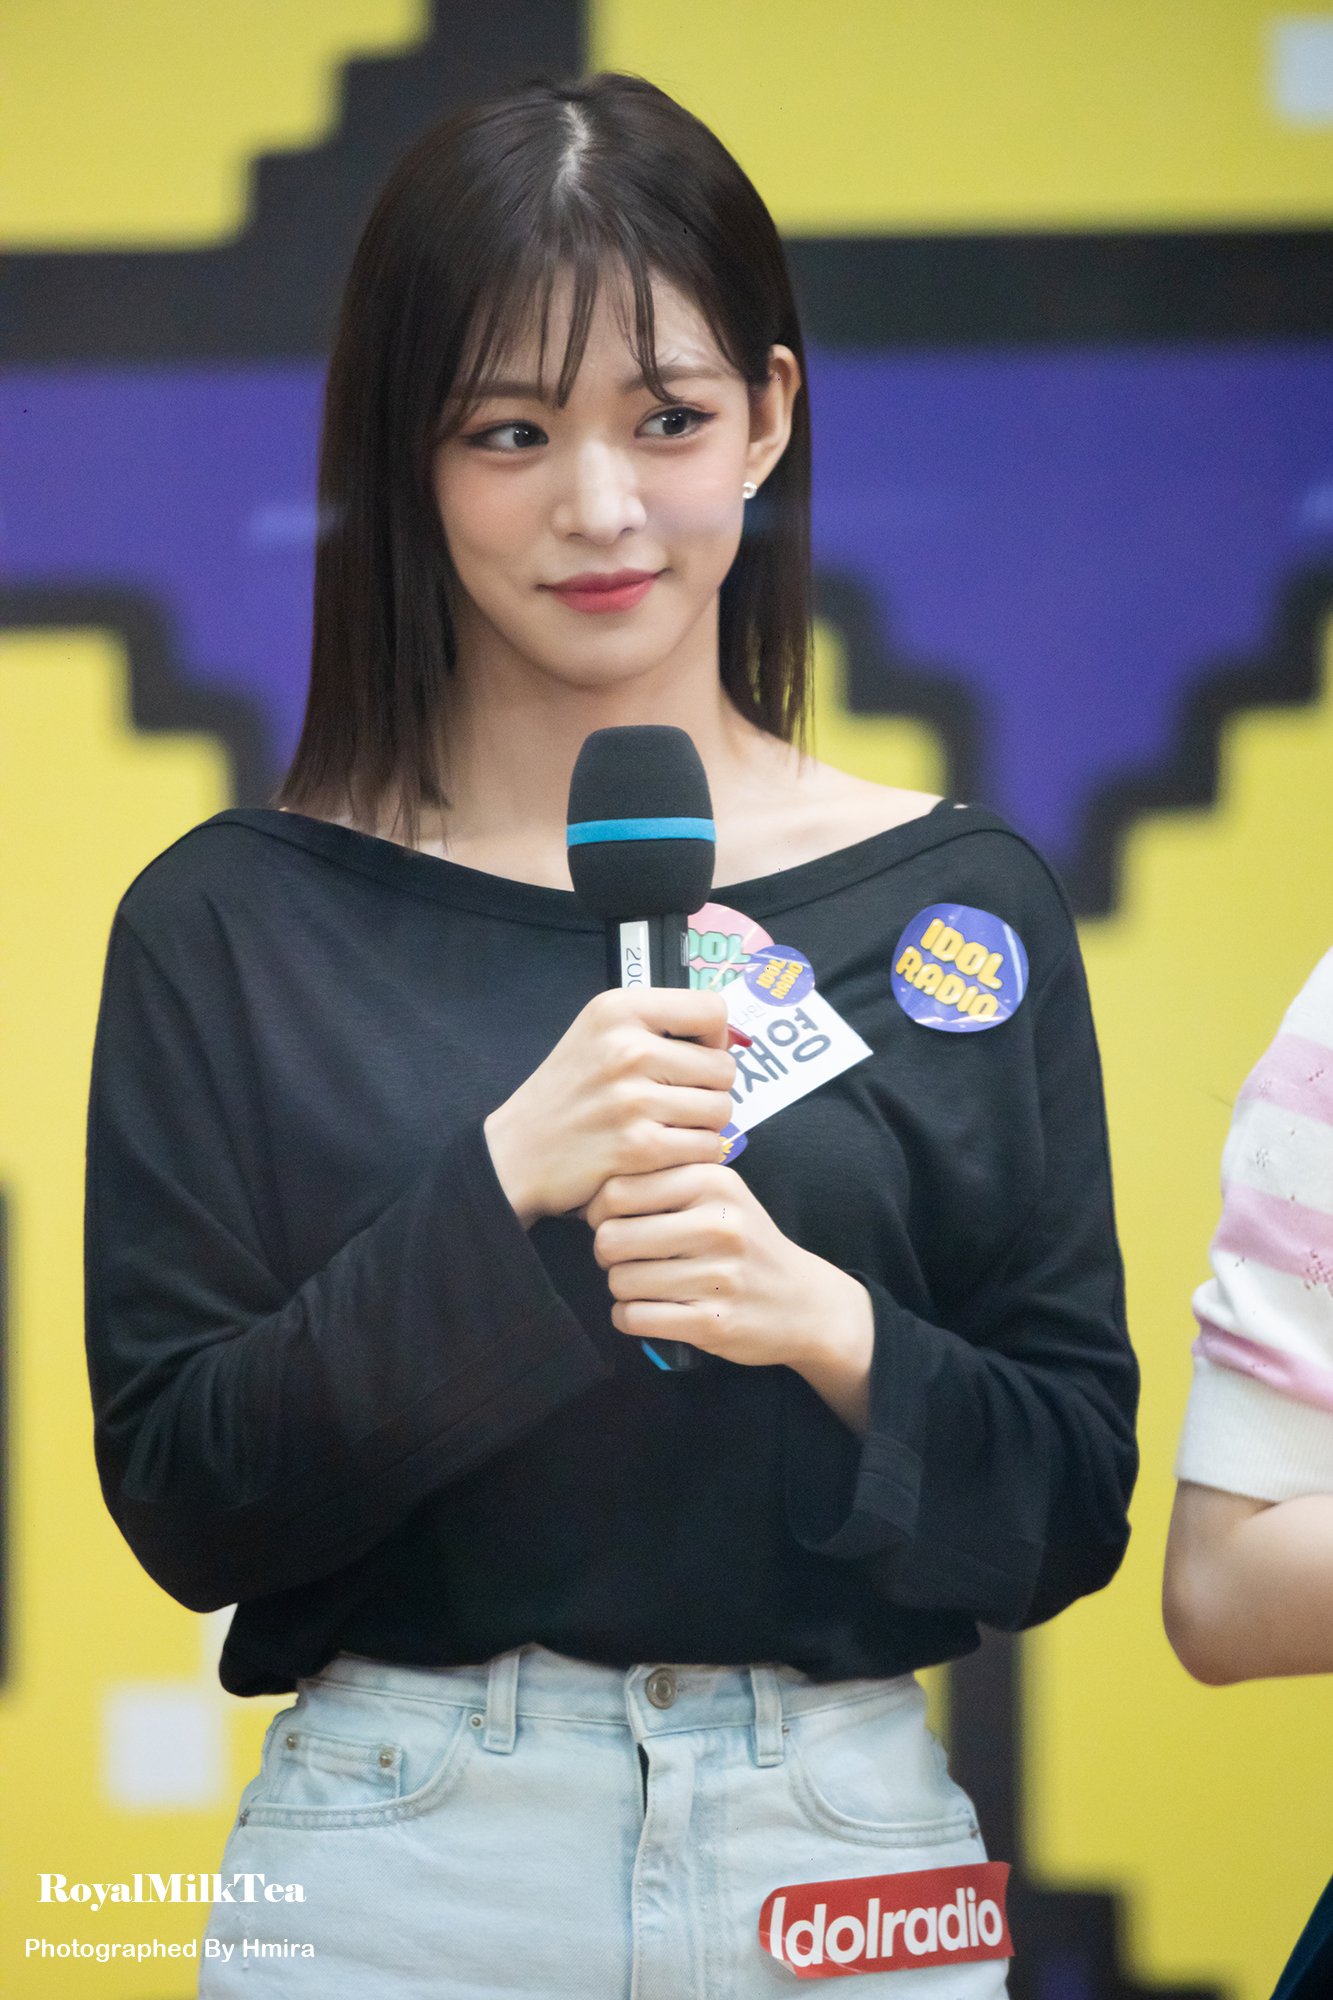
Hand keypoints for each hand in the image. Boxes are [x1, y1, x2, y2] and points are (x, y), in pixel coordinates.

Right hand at [483, 988, 735, 1226]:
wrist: (516, 1153)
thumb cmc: (566, 1095)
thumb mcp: (598, 1035)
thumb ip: (657, 1027)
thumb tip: (729, 1038)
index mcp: (618, 1009)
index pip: (712, 1009)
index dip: (715, 1038)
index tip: (695, 1058)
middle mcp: (626, 1048)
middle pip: (723, 1068)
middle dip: (709, 1090)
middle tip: (677, 1104)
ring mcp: (633, 1098)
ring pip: (721, 1110)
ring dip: (704, 1126)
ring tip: (669, 1128)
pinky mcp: (639, 1146)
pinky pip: (706, 1148)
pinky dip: (693, 1157)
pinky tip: (663, 1154)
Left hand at [586, 1162, 872, 1395]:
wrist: (807, 1303)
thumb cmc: (747, 1243)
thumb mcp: (721, 1193)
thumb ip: (666, 1178)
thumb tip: (590, 1188)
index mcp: (713, 1182)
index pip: (616, 1191)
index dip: (600, 1211)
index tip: (615, 1222)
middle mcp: (718, 1224)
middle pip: (611, 1238)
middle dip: (607, 1253)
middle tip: (625, 1258)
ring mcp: (718, 1276)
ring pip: (619, 1281)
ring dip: (622, 1288)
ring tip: (645, 1284)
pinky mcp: (713, 1323)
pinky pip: (634, 1318)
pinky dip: (630, 1317)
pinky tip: (650, 1310)